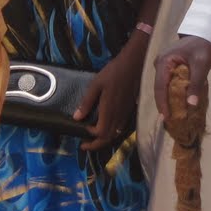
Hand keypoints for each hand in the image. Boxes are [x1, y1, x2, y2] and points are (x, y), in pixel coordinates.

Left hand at [77, 32, 147, 151]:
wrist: (133, 65)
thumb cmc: (113, 73)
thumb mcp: (96, 85)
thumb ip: (87, 102)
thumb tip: (76, 118)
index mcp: (109, 110)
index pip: (101, 132)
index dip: (91, 136)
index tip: (81, 132)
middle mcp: (118, 116)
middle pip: (109, 138)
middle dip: (96, 144)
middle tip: (84, 145)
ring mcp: (125, 114)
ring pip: (115, 134)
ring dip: (104, 139)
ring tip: (93, 138)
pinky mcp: (129, 110)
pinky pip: (120, 127)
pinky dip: (111, 132)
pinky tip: (105, 126)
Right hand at [154, 35, 210, 120]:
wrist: (208, 36)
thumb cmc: (204, 47)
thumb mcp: (202, 65)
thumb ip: (196, 84)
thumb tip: (191, 104)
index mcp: (164, 61)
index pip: (160, 86)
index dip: (162, 103)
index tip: (166, 117)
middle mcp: (160, 64)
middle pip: (160, 88)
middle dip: (164, 103)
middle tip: (169, 120)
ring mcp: (164, 66)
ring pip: (164, 87)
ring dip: (169, 100)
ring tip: (174, 115)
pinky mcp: (170, 68)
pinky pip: (170, 84)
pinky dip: (174, 94)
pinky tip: (178, 104)